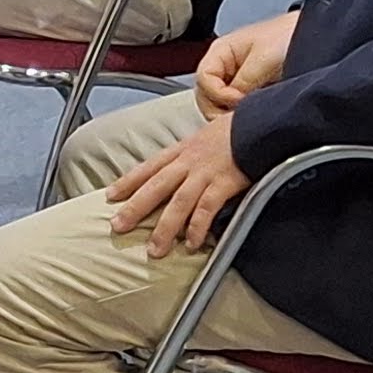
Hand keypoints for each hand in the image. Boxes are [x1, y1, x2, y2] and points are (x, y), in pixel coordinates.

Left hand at [107, 111, 250, 259]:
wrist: (262, 121)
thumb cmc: (236, 131)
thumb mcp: (206, 137)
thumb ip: (191, 155)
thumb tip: (181, 171)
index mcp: (182, 150)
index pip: (148, 167)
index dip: (127, 181)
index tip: (110, 196)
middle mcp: (188, 162)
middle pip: (155, 187)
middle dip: (135, 208)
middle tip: (117, 227)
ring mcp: (205, 173)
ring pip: (178, 203)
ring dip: (164, 228)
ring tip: (154, 250)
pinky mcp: (224, 183)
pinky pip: (206, 209)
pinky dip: (197, 228)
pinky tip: (190, 244)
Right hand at [192, 8, 299, 112]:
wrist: (318, 38)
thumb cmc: (290, 36)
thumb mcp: (264, 58)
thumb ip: (243, 82)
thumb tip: (232, 105)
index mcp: (221, 51)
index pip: (203, 80)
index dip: (219, 94)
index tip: (240, 100)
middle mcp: (224, 68)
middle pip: (205, 97)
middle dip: (220, 109)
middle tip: (239, 116)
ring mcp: (235, 82)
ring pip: (217, 106)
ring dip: (229, 114)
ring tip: (250, 115)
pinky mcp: (249, 93)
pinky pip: (233, 109)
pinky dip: (241, 116)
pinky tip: (255, 115)